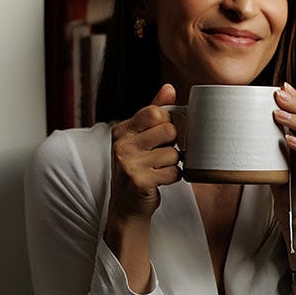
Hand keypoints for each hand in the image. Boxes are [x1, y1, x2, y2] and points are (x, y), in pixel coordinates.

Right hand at [108, 83, 181, 224]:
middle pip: (169, 130)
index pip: (157, 112)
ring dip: (172, 164)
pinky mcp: (140, 181)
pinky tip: (159, 180)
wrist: (126, 207)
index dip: (166, 125)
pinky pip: (174, 172)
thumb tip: (169, 87)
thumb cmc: (136, 168)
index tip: (159, 138)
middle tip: (159, 156)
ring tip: (157, 169)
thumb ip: (153, 112)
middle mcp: (122, 145)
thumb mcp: (139, 138)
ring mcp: (129, 163)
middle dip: (171, 145)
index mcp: (122, 130)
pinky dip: (172, 178)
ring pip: (174, 153)